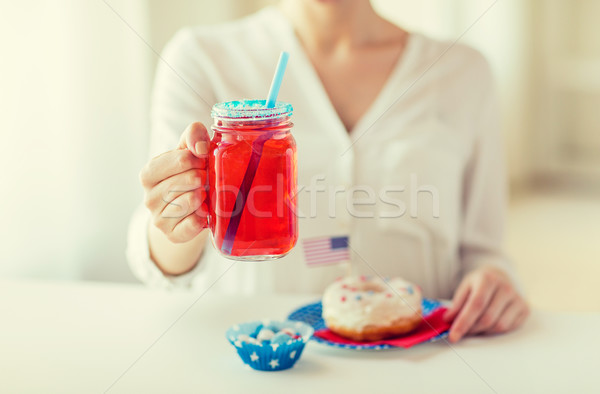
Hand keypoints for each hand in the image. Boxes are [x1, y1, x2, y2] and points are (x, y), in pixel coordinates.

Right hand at [140, 122, 209, 242]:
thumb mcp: (189, 149)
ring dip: (203, 196)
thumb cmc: (190, 173)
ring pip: (189, 202)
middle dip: (203, 177)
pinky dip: (202, 217)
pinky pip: (192, 225)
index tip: (202, 160)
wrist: (190, 206)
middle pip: (187, 181)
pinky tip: (204, 211)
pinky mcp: (172, 234)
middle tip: (206, 178)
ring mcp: (159, 218)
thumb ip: (193, 135)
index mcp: (149, 173)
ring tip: (205, 193)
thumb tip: (200, 147)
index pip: (181, 159)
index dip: (198, 159)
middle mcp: (149, 197)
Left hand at [443, 265, 528, 342]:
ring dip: (483, 332)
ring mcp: (518, 299)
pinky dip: (494, 331)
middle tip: (461, 331)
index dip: (463, 322)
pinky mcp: (525, 309)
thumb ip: (457, 303)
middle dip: (471, 329)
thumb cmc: (481, 283)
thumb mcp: (466, 287)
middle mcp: (506, 288)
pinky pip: (508, 328)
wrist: (501, 276)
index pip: (475, 305)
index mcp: (488, 279)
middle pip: (487, 318)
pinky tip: (487, 325)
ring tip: (473, 327)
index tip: (453, 335)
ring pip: (499, 326)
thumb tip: (448, 319)